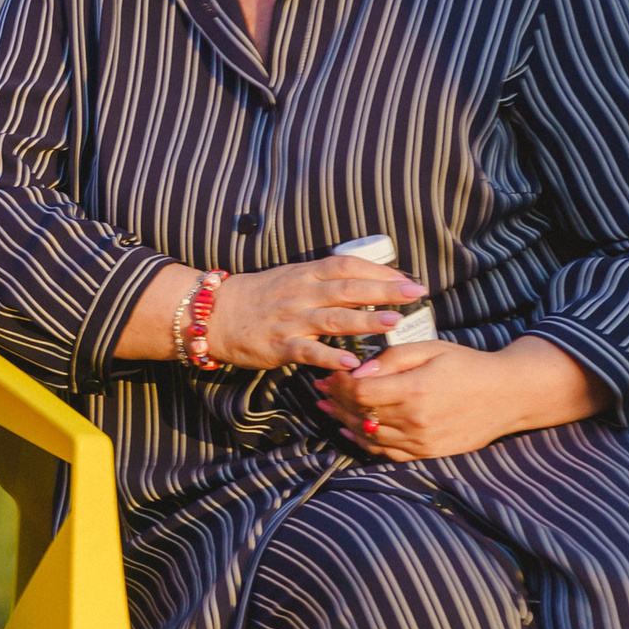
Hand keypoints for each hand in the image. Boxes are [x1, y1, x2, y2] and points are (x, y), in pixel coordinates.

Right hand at [201, 250, 425, 376]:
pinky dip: (330, 357)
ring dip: (365, 320)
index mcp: (305, 274)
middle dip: (384, 290)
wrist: (214, 314)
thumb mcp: (290, 278)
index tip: (406, 279)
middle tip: (415, 293)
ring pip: (333, 318)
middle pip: (348, 288)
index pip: (348, 266)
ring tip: (393, 322)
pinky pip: (308, 352)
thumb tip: (364, 282)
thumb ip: (324, 281)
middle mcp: (301, 294)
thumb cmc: (258, 297)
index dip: (379, 270)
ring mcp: (290, 320)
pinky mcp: (279, 346)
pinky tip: (352, 363)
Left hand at [316, 333, 599, 461]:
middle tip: (323, 389)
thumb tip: (355, 372)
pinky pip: (384, 453)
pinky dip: (363, 442)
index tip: (331, 373)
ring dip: (344, 421)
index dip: (338, 383)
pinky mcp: (426, 454)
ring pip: (367, 436)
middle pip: (358, 414)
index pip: (358, 392)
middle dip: (336, 400)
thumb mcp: (429, 349)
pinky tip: (351, 429)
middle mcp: (414, 421)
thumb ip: (389, 359)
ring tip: (330, 407)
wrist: (507, 395)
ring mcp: (420, 442)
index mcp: (414, 390)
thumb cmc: (467, 365)